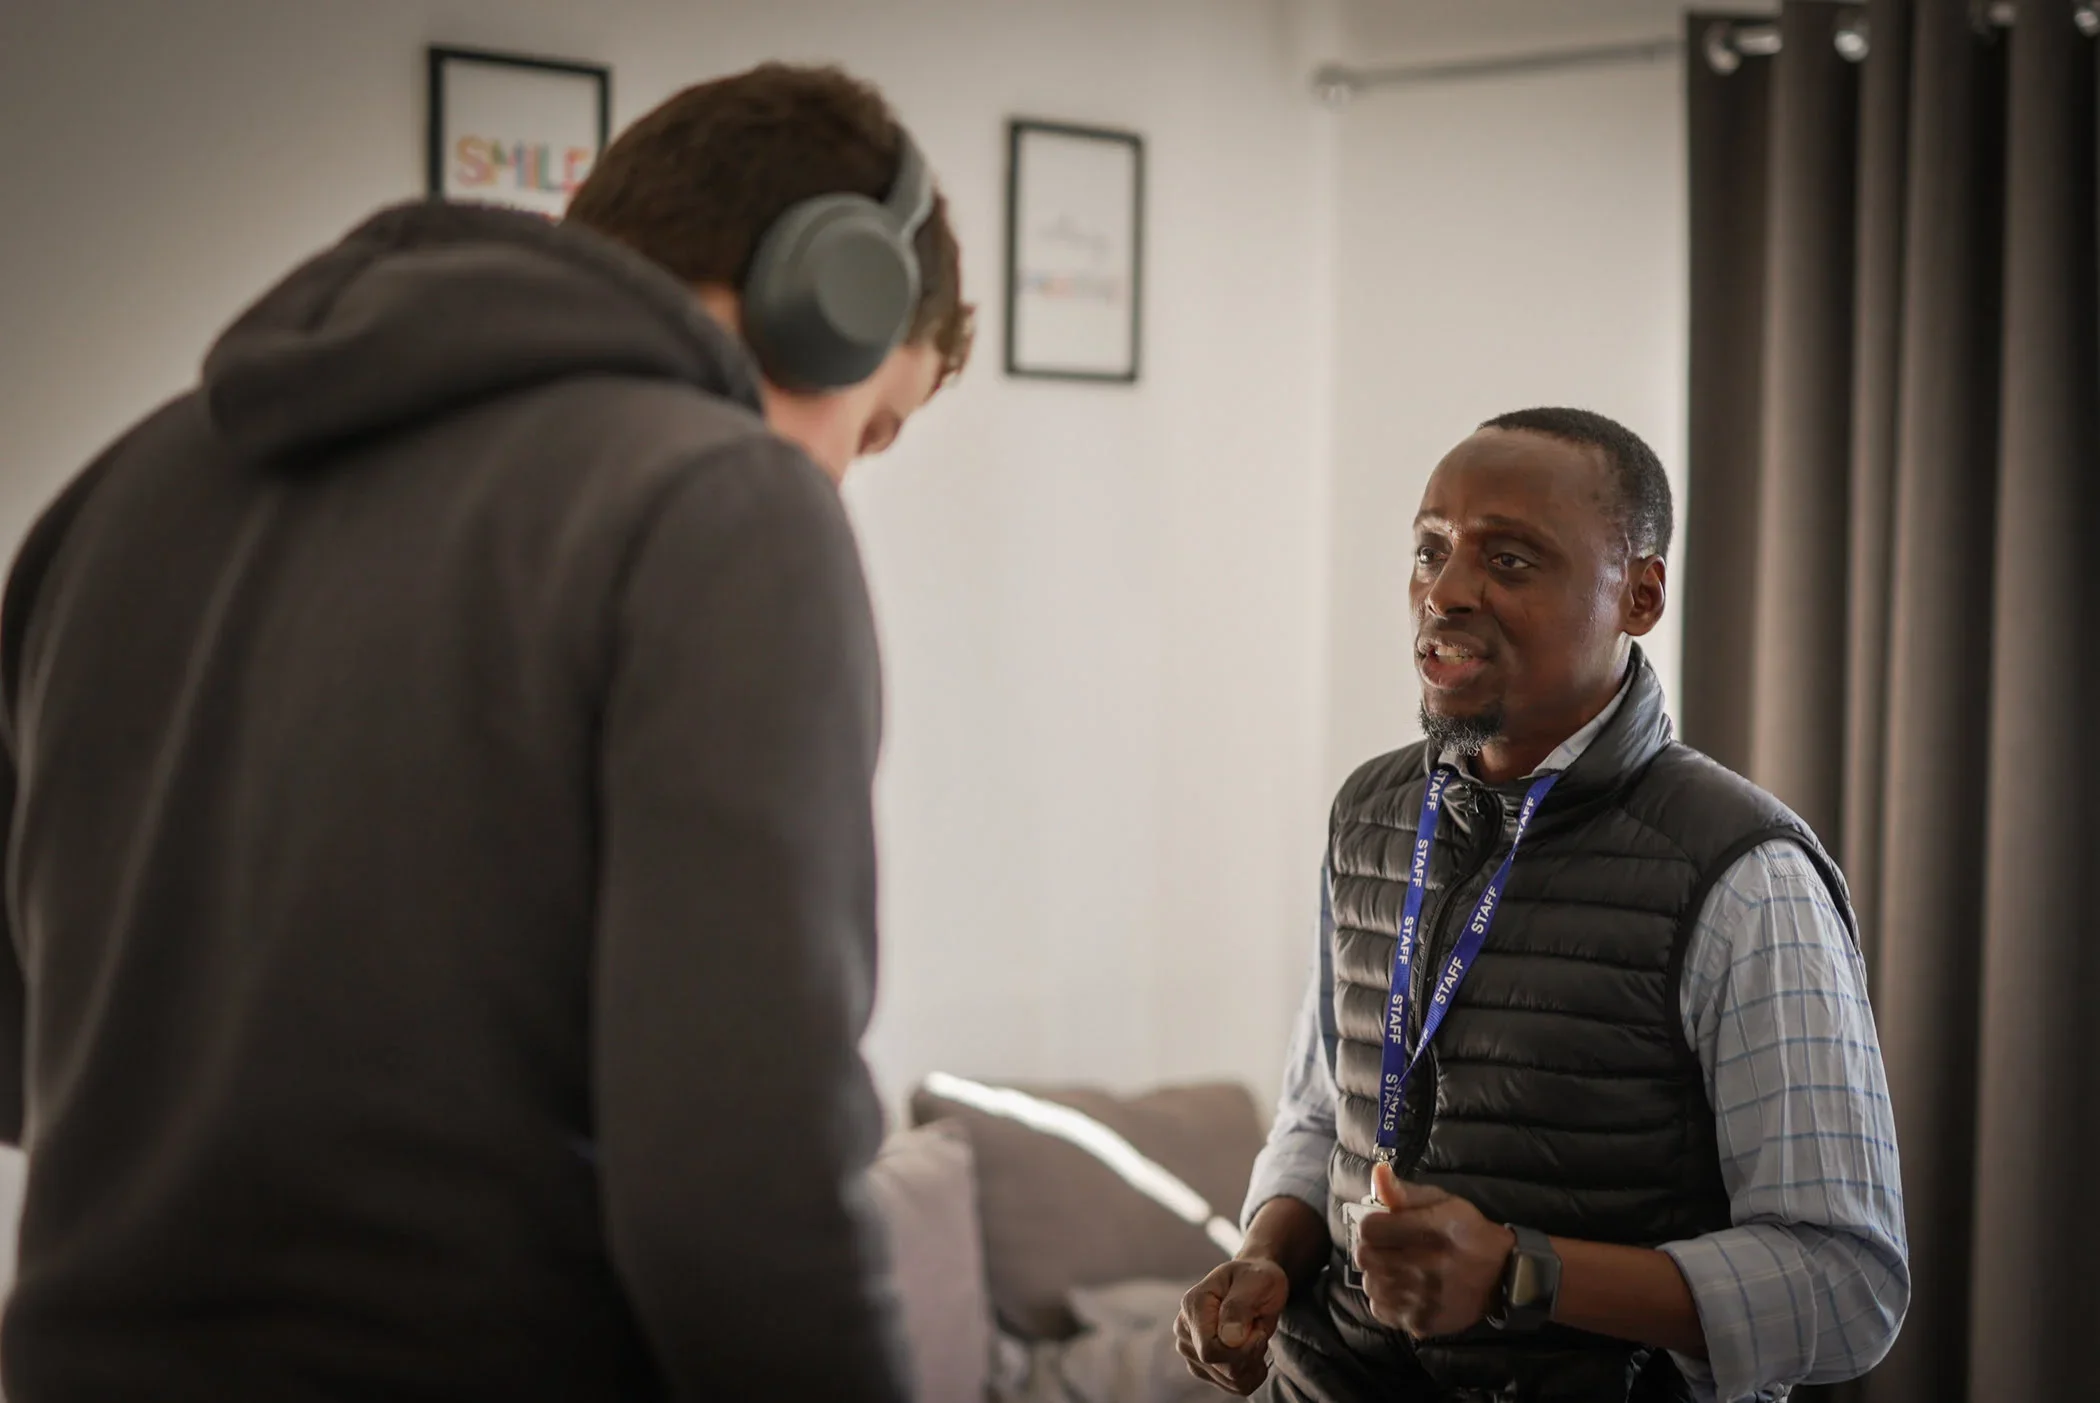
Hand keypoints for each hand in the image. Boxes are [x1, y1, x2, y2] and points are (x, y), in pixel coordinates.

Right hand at [1174, 1256, 1290, 1394]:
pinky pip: (1234, 1387)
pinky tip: (1253, 1352)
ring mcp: (1191, 1351)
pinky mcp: (1203, 1367)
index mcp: (1193, 1305)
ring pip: (1229, 1381)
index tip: (1258, 1330)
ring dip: (1253, 1363)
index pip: (1209, 1350)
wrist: (1254, 1284)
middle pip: (1219, 1367)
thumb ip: (1240, 1307)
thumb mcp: (1255, 1281)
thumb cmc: (1255, 1278)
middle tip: (1257, 1329)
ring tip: (1253, 1336)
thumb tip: (1229, 1339)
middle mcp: (1185, 1330)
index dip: (1241, 1349)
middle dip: (1250, 1355)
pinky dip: (1252, 1374)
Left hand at [1352, 1162, 1514, 1338]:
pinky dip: (1385, 1301)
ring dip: (1377, 1276)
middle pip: (1365, 1258)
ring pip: (1370, 1285)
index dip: (1373, 1226)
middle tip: (1389, 1250)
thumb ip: (1406, 1192)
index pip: (1369, 1230)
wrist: (1502, 1276)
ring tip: (1397, 1271)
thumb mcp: (1444, 1202)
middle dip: (1373, 1250)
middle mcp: (1424, 1265)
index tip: (1385, 1228)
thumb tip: (1378, 1173)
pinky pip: (1381, 1311)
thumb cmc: (1470, 1233)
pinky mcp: (1421, 1321)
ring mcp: (1422, 1298)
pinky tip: (1401, 1291)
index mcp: (1429, 1230)